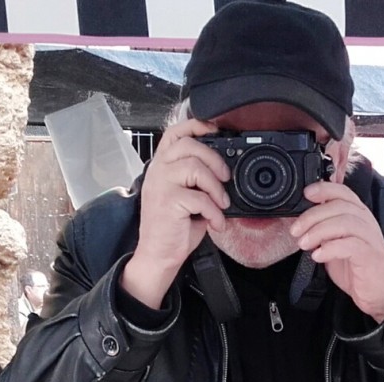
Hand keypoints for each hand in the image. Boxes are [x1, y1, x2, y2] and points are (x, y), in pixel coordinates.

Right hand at [121, 118, 231, 308]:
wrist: (158, 255)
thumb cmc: (172, 228)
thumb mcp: (184, 195)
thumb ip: (196, 178)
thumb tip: (225, 169)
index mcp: (161, 166)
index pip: (174, 133)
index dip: (196, 125)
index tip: (216, 130)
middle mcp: (158, 171)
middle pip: (189, 145)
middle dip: (214, 159)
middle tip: (225, 178)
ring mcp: (161, 185)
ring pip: (196, 168)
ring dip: (216, 187)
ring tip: (221, 203)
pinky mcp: (168, 202)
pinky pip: (200, 198)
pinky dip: (214, 212)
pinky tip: (215, 223)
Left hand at [290, 182, 383, 322]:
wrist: (377, 291)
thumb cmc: (356, 266)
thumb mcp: (335, 244)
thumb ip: (323, 231)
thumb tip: (300, 223)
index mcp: (357, 215)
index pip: (343, 192)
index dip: (324, 189)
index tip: (306, 194)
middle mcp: (365, 222)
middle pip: (339, 206)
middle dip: (312, 216)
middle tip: (296, 231)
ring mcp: (369, 238)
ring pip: (344, 222)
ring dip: (319, 231)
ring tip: (304, 244)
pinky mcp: (370, 255)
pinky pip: (350, 245)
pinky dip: (330, 248)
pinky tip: (317, 256)